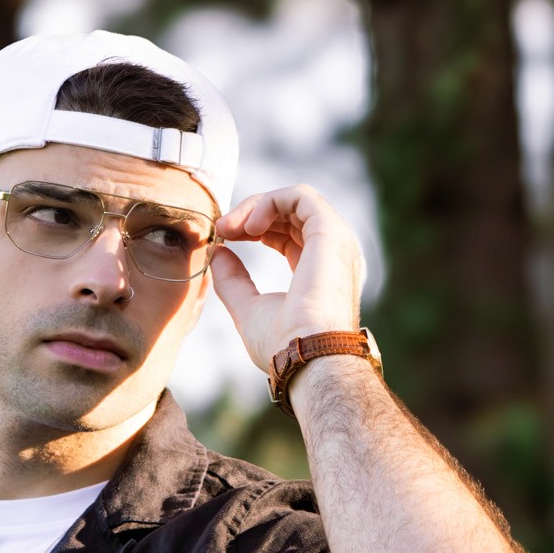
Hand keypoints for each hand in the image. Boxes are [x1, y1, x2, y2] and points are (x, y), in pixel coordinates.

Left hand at [208, 184, 366, 372]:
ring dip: (256, 206)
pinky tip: (249, 225)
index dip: (254, 228)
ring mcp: (335, 240)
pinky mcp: (330, 230)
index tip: (224, 238)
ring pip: (295, 200)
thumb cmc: (282, 344)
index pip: (288, 233)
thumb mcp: (248, 308)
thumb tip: (218, 252)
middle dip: (250, 214)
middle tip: (222, 229)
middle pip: (291, 213)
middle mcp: (332, 253)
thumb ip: (234, 280)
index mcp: (318, 270)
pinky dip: (269, 202)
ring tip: (230, 227)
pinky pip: (300, 196)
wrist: (305, 357)